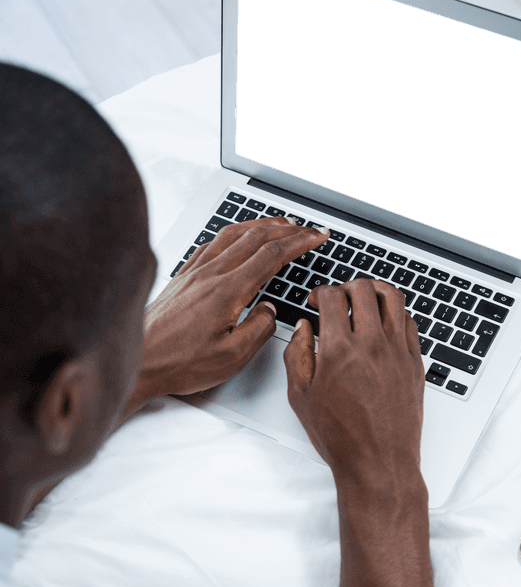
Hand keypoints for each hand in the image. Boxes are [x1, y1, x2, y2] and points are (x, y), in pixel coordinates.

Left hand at [139, 216, 329, 397]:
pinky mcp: (182, 276)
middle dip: (288, 229)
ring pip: (233, 234)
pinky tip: (236, 236)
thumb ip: (259, 329)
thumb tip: (269, 310)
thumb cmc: (178, 362)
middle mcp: (210, 274)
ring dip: (261, 225)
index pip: (272, 255)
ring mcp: (194, 272)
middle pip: (256, 237)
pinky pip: (212, 243)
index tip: (316, 237)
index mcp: (227, 291)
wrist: (138, 361)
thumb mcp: (231, 357)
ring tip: (279, 224)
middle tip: (307, 229)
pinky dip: (232, 232)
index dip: (299, 242)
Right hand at [283, 279, 425, 487]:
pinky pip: (410, 323)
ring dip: (376, 290)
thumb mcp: (301, 397)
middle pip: (364, 289)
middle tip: (339, 298)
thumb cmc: (341, 437)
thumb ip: (296, 355)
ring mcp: (398, 352)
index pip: (332, 297)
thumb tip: (302, 329)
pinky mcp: (415, 364)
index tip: (316, 301)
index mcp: (339, 349)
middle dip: (346, 286)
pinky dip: (397, 313)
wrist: (378, 463)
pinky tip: (386, 321)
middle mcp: (371, 345)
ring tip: (365, 297)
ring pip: (393, 298)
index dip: (320, 292)